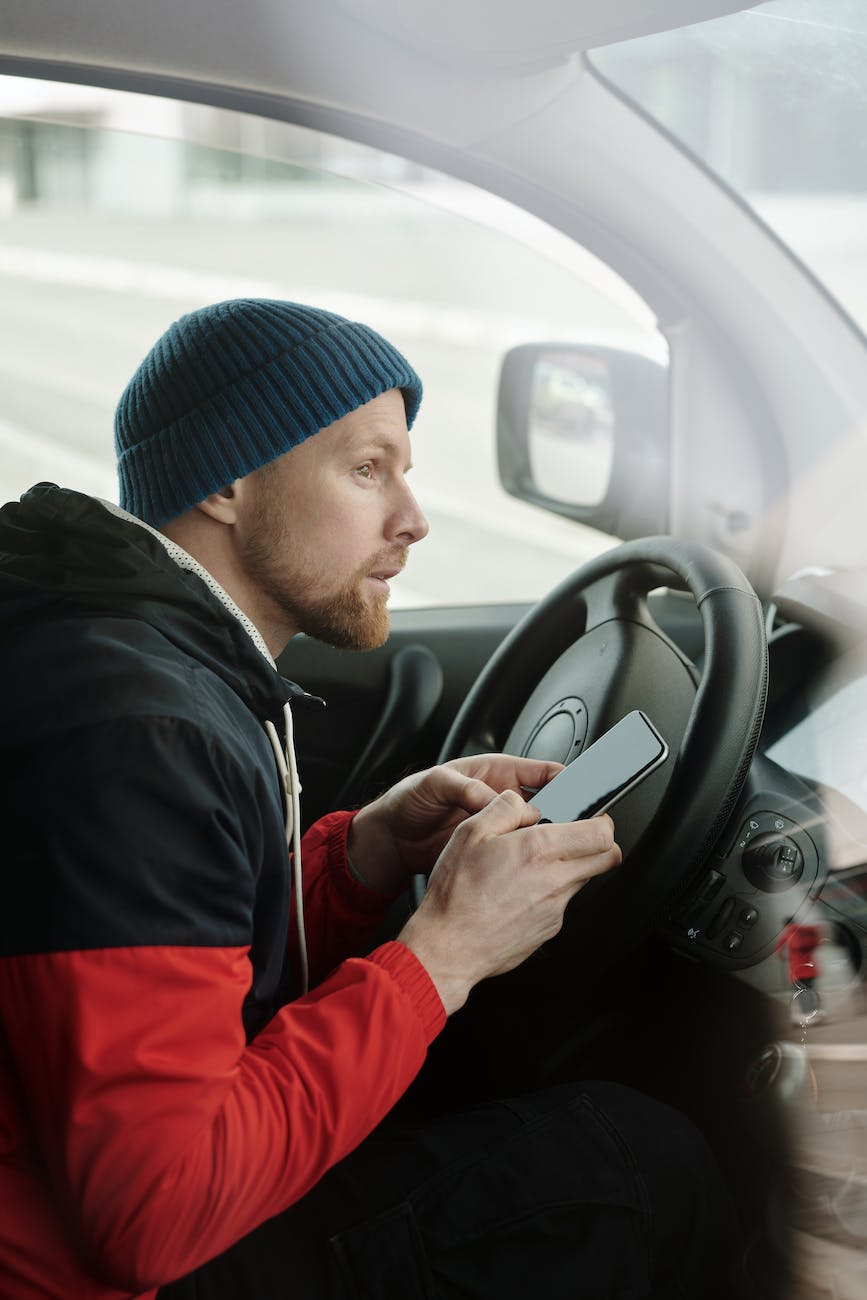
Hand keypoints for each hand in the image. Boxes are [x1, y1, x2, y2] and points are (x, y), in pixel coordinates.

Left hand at [346, 754, 564, 894]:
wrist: (392, 839)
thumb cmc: (409, 800)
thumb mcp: (435, 783)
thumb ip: (465, 788)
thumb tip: (492, 799)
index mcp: (496, 772)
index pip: (544, 771)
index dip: (567, 778)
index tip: (585, 790)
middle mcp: (504, 798)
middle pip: (549, 802)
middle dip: (565, 812)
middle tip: (576, 825)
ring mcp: (501, 827)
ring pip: (537, 831)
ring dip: (548, 838)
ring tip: (560, 847)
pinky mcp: (493, 851)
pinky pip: (520, 853)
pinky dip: (530, 859)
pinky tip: (537, 865)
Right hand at [397, 792, 620, 1014]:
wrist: (449, 947)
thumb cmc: (456, 894)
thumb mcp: (470, 833)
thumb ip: (505, 807)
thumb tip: (526, 804)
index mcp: (539, 850)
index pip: (601, 833)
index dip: (601, 820)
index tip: (590, 817)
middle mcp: (556, 881)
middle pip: (608, 858)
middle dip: (599, 844)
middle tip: (577, 837)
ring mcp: (556, 909)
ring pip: (584, 880)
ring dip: (572, 868)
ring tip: (533, 865)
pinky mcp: (549, 930)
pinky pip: (562, 904)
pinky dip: (550, 894)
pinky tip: (520, 892)